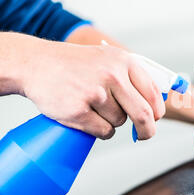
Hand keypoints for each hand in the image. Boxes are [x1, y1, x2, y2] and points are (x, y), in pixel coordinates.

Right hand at [14, 34, 164, 139]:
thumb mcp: (108, 59)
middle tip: (143, 135)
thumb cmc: (76, 65)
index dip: (157, 111)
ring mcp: (94, 93)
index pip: (153, 93)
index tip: (155, 119)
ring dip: (111, 122)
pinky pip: (104, 132)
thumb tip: (157, 102)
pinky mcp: (78, 111)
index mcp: (124, 61)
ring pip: (120, 122)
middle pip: (143, 114)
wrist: (35, 63)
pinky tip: (87, 117)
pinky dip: (99, 131)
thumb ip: (132, 76)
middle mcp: (112, 75)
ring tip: (93, 106)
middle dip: (147, 130)